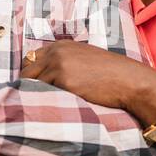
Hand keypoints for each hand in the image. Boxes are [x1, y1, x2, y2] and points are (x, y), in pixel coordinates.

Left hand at [19, 41, 155, 113]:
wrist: (130, 81)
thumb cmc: (111, 75)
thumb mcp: (84, 60)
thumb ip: (64, 64)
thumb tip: (43, 80)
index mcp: (61, 45)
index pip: (30, 59)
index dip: (30, 75)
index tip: (31, 89)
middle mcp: (57, 52)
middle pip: (26, 71)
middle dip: (27, 87)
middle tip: (29, 103)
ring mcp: (59, 65)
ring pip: (33, 84)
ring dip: (36, 96)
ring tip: (42, 109)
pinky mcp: (64, 80)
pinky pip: (45, 94)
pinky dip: (46, 102)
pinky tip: (53, 109)